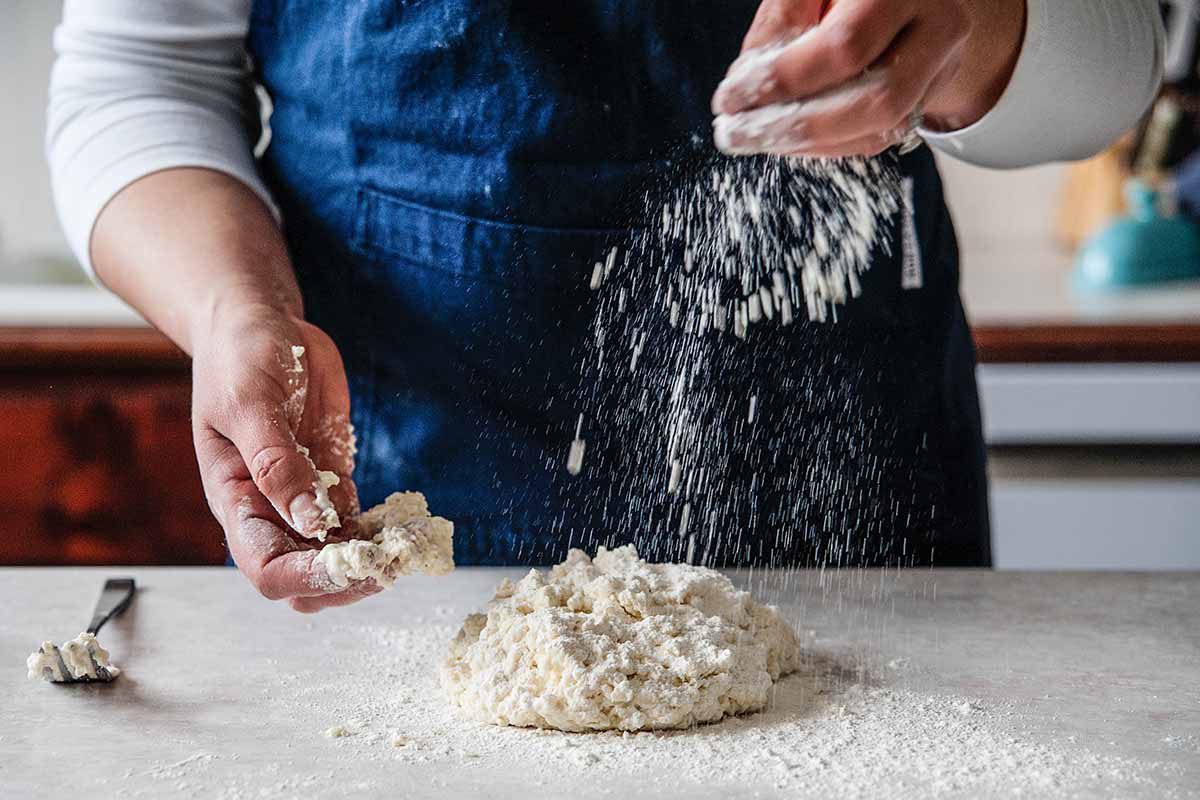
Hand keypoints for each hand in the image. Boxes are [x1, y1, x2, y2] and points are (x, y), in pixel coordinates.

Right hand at [191, 305, 378, 612]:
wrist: (260, 325)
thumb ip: (276, 465)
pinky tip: (406, 525)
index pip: (266, 567)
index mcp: (236, 498)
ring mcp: (303, 495)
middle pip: (304, 578)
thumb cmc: (238, 358)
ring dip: (371, 560)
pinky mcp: (331, 476)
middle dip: (346, 581)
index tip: (351, 565)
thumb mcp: (250, 404)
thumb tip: (311, 523)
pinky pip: (356, 522)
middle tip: (390, 563)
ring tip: (408, 548)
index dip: (307, 578)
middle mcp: (269, 508)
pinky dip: (380, 530)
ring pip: (335, 556)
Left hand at [712, 0, 1025, 157]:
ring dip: (811, 143)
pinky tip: (791, 140)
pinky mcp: (931, 94)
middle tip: (742, 135)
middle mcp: (937, 23)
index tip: (731, 99)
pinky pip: (882, 136)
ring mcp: (942, 63)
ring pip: (882, 126)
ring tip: (761, 138)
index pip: (844, 47)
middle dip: (799, 126)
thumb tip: (746, 82)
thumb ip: (782, 22)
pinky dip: (830, 145)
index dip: (784, 80)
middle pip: (876, 99)